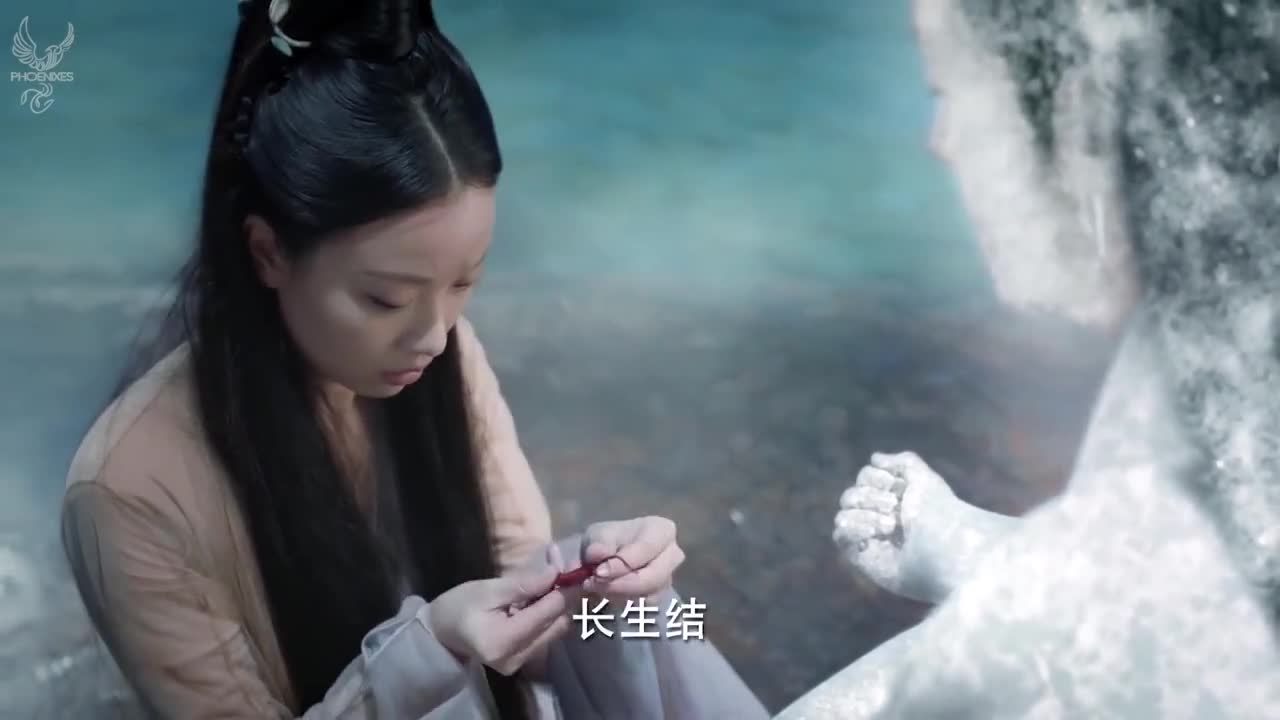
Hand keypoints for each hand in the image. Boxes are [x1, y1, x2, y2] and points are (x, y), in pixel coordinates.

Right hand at [427, 564, 571, 674]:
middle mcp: (516, 658)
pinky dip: (549, 615)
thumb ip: (524, 584)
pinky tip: (546, 596)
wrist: (440, 633)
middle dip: (566, 597)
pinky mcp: (521, 662)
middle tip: (570, 570)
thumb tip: (556, 574)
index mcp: (503, 640)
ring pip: (555, 631)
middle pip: (557, 625)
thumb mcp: (488, 589)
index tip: (576, 570)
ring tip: (559, 579)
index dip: (564, 591)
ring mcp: (520, 664)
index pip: (547, 614)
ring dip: (560, 605)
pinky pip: (545, 635)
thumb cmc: (458, 606)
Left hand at [575, 516, 684, 597]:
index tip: (597, 572)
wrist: (605, 558)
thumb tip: (598, 553)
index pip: (646, 550)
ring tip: (597, 584)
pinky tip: (608, 591)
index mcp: (662, 530)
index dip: (621, 564)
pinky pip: (643, 606)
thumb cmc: (607, 541)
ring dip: (618, 594)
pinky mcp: (660, 597)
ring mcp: (668, 578)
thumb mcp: (598, 535)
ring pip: (647, 595)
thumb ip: (598, 543)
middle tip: (594, 583)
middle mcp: (672, 555)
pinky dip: (622, 601)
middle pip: (652, 578)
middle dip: (621, 584)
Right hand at [833, 450, 963, 603]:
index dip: (874, 477)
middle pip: (851, 495)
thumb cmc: (939, 513)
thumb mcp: (924, 477)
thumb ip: (901, 461)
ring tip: (890, 525)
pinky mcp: (862, 557)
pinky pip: (840, 536)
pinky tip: (875, 532)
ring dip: (865, 514)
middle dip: (870, 497)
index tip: (893, 485)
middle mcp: (881, 517)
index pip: (864, 478)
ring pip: (843, 514)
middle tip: (894, 506)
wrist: (947, 550)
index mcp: (896, 499)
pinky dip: (853, 528)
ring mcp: (871, 538)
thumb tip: (874, 458)